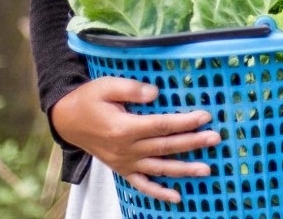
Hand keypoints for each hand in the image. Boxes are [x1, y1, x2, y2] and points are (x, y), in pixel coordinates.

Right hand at [49, 77, 219, 203]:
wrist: (67, 121)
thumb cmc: (89, 100)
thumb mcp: (106, 86)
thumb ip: (132, 89)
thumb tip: (157, 93)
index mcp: (123, 128)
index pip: (160, 125)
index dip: (184, 122)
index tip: (205, 116)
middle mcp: (126, 149)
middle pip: (165, 147)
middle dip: (192, 143)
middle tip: (215, 139)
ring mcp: (124, 163)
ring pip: (159, 168)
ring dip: (184, 170)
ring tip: (207, 169)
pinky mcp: (122, 170)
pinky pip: (142, 185)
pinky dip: (159, 193)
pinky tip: (177, 196)